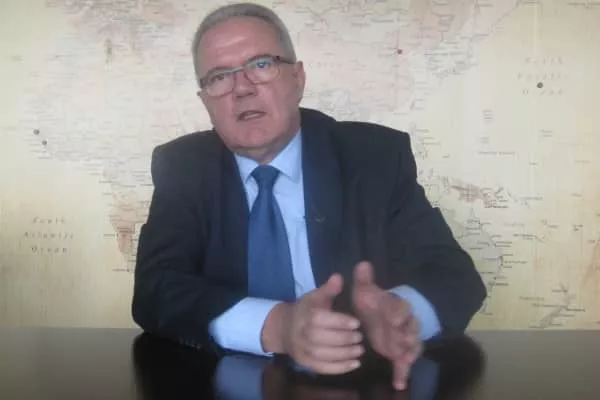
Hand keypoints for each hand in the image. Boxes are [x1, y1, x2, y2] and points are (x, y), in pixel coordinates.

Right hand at [262, 274, 363, 374]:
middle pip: (321, 338)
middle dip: (343, 339)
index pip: (320, 319)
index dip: (339, 322)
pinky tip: (355, 364)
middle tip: (360, 337)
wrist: (283, 329)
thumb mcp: (315, 296)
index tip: (357, 323)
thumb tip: (339, 277)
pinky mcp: (305, 363)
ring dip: (343, 354)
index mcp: (305, 315)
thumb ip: (329, 289)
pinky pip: (322, 368)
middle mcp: (301, 333)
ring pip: (322, 355)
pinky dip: (339, 368)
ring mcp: (302, 350)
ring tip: (360, 350)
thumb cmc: (305, 310)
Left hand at [352, 261, 421, 390]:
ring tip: (405, 361)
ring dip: (409, 353)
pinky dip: (402, 373)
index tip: (394, 318)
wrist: (382, 315)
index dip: (399, 312)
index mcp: (395, 307)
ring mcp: (403, 340)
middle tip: (403, 342)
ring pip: (412, 347)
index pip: (401, 307)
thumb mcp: (366, 291)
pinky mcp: (399, 353)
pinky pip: (404, 364)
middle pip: (410, 329)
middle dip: (407, 335)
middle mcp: (404, 323)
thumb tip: (362, 264)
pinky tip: (399, 384)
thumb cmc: (373, 302)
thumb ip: (364, 280)